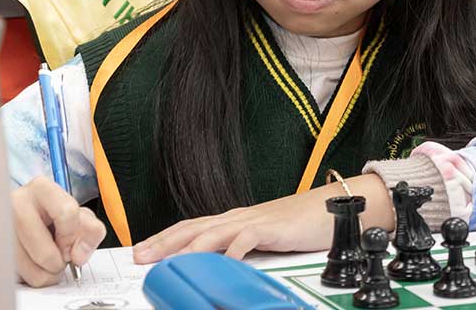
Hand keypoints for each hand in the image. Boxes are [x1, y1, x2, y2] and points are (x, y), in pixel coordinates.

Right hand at [12, 176, 107, 286]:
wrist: (23, 219)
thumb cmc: (52, 217)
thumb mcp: (79, 217)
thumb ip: (91, 231)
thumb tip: (79, 255)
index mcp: (41, 189)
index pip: (67, 213)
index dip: (72, 237)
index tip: (71, 246)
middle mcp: (15, 203)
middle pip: (45, 252)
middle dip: (57, 263)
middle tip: (58, 260)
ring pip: (28, 268)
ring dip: (43, 274)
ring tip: (44, 264)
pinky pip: (13, 275)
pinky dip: (27, 276)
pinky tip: (30, 264)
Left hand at [133, 173, 393, 262]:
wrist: (335, 208)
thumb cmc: (302, 225)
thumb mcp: (264, 240)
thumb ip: (241, 251)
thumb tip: (218, 269)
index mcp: (234, 220)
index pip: (191, 227)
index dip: (164, 239)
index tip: (141, 252)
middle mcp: (238, 217)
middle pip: (193, 227)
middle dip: (164, 242)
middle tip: (140, 257)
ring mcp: (254, 220)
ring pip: (212, 232)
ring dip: (188, 248)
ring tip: (168, 262)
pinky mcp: (272, 227)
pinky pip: (245, 239)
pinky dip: (231, 252)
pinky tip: (220, 264)